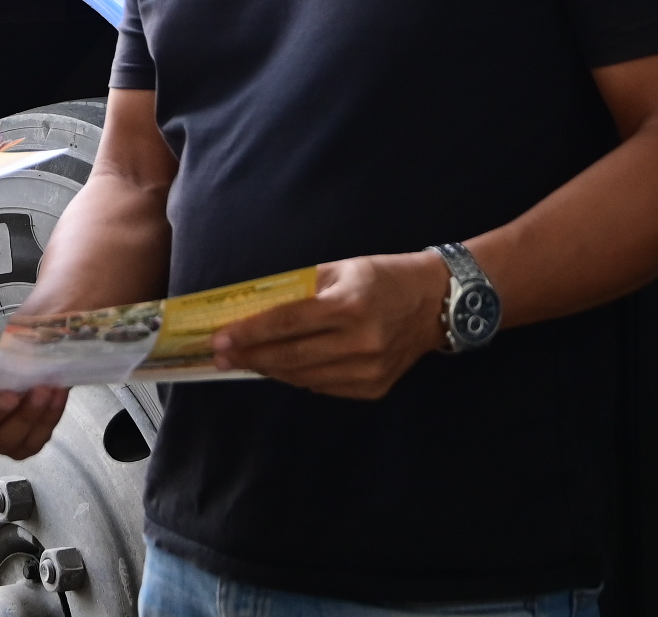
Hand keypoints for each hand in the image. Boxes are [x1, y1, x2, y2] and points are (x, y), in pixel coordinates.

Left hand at [211, 252, 448, 399]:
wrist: (437, 303)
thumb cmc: (383, 277)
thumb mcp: (341, 269)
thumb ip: (300, 288)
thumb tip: (255, 306)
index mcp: (349, 306)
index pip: (288, 323)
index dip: (250, 332)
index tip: (220, 337)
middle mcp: (360, 342)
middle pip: (291, 356)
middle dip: (250, 356)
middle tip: (220, 355)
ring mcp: (368, 370)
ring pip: (304, 377)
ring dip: (270, 369)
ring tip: (244, 360)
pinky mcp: (374, 387)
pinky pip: (324, 387)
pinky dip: (298, 377)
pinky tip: (280, 367)